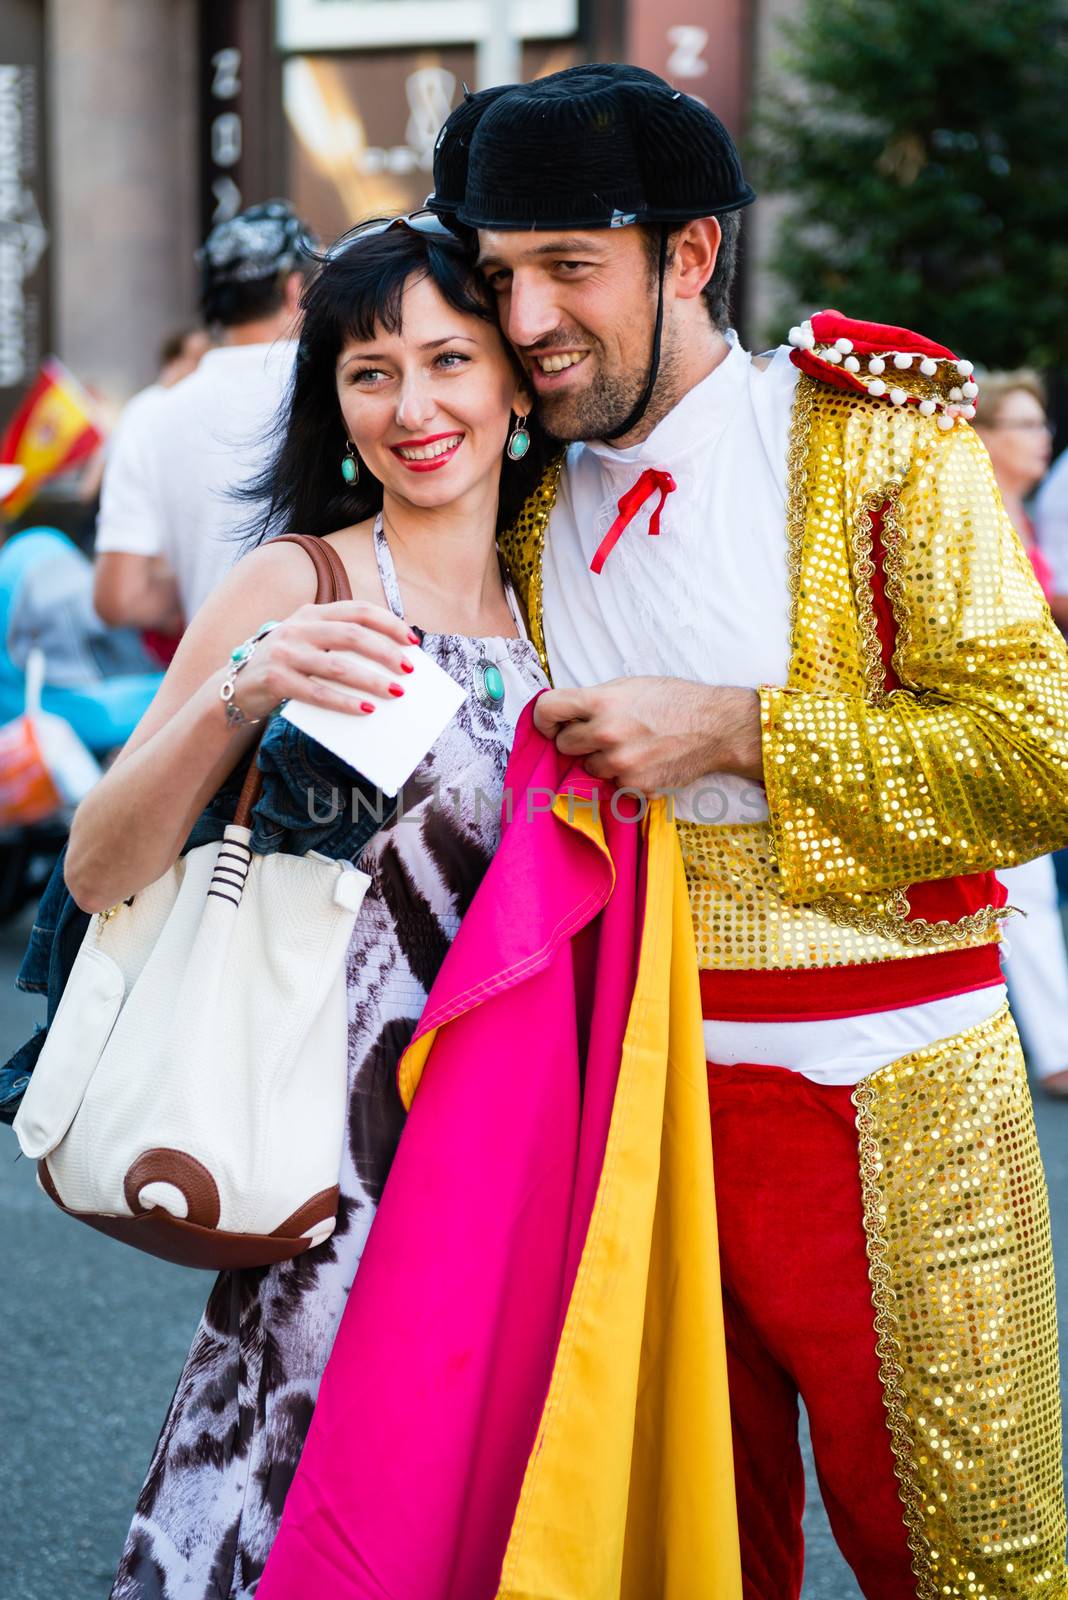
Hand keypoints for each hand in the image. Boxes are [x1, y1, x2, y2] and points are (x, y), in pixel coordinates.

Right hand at [228, 598, 417, 721]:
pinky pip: (318, 693)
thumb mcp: (307, 643)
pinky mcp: (276, 680)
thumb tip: (390, 659)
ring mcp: (285, 653)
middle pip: (352, 635)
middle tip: (408, 670)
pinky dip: (345, 702)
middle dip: (385, 652)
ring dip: (372, 680)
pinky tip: (366, 709)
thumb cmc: (285, 666)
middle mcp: (298, 628)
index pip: (357, 610)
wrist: (235, 686)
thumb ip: (338, 642)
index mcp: (311, 614)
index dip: (388, 623)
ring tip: (395, 692)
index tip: (412, 640)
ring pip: (338, 666)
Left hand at [532, 677, 762, 792]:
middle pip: (563, 745)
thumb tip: (566, 715)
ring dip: (602, 761)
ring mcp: (619, 763)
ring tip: (630, 747)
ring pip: (588, 768)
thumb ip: (595, 700)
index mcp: (601, 701)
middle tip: (599, 736)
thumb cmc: (674, 700)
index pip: (547, 709)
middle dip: (576, 741)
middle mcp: (605, 732)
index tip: (551, 725)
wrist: (715, 727)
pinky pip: (614, 785)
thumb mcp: (630, 686)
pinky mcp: (634, 786)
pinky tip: (645, 762)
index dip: (544, 719)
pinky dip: (624, 777)